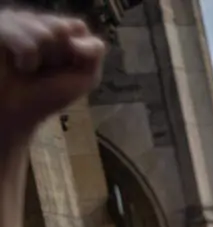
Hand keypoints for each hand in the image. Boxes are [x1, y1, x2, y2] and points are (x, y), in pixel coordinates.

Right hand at [0, 10, 105, 140]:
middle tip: (44, 69)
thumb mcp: (84, 76)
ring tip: (28, 69)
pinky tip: (22, 66)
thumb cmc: (46, 95)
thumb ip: (94, 51)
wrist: (14, 114)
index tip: (68, 67)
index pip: (77, 27)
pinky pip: (25, 40)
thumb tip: (77, 39)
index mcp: (55, 29)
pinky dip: (28, 57)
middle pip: (61, 28)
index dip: (78, 50)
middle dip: (58, 56)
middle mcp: (33, 21)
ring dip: (42, 59)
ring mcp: (13, 22)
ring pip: (44, 32)